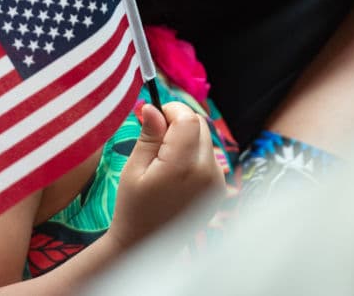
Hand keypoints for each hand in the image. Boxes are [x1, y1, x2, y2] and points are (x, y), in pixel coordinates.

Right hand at [107, 102, 226, 249]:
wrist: (146, 245)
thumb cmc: (133, 207)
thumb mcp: (134, 168)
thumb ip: (149, 136)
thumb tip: (153, 107)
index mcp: (183, 166)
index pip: (189, 119)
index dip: (172, 110)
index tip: (154, 117)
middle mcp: (207, 172)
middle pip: (200, 126)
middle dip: (180, 123)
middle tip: (156, 140)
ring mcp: (217, 182)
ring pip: (206, 139)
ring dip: (188, 138)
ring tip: (165, 159)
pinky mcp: (219, 189)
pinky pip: (210, 157)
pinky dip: (195, 154)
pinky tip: (177, 172)